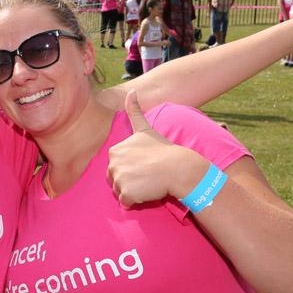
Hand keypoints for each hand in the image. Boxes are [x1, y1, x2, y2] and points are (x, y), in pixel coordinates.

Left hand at [107, 92, 207, 206]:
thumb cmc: (164, 150)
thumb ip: (134, 111)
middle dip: (130, 180)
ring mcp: (119, 178)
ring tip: (148, 181)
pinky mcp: (126, 192)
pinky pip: (126, 203)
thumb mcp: (146, 129)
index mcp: (115, 150)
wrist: (179, 167)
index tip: (145, 163)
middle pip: (115, 180)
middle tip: (147, 174)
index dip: (131, 168)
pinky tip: (148, 190)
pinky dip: (136, 201)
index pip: (116, 167)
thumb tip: (131, 90)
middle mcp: (113, 163)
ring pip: (121, 192)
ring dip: (134, 191)